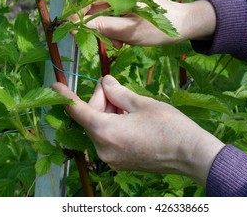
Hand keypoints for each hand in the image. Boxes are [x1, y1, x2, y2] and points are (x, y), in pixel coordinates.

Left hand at [52, 75, 223, 185]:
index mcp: (105, 131)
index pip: (77, 111)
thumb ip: (118, 92)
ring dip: (110, 114)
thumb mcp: (142, 102)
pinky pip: (109, 140)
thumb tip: (105, 82)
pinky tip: (133, 121)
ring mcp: (111, 159)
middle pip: (92, 117)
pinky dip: (114, 127)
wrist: (191, 155)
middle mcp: (103, 149)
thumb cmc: (169, 126)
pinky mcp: (120, 163)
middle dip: (102, 102)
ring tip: (132, 109)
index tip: (55, 87)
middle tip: (120, 92)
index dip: (65, 96)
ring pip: (100, 128)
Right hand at [84, 0, 216, 47]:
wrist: (178, 24)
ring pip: (100, 8)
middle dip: (98, 25)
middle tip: (111, 43)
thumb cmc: (157, 29)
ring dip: (106, 27)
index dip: (79, 15)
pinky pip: (109, 8)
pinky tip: (122, 34)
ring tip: (120, 42)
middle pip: (94, 4)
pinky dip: (113, 22)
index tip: (74, 32)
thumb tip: (76, 26)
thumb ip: (101, 27)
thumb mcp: (127, 31)